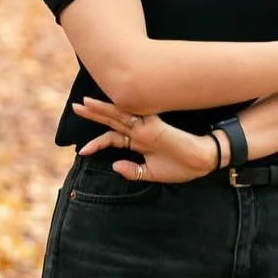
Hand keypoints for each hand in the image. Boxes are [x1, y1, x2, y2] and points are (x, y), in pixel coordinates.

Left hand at [72, 98, 216, 183]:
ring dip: (101, 109)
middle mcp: (140, 131)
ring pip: (119, 115)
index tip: (81, 151)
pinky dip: (121, 111)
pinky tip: (108, 106)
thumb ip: (133, 171)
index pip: (113, 137)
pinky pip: (134, 116)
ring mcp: (147, 127)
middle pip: (112, 120)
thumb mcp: (151, 174)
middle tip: (76, 107)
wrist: (201, 162)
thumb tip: (114, 167)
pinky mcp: (154, 126)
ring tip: (84, 104)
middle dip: (94, 114)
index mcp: (139, 141)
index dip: (97, 143)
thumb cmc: (181, 167)